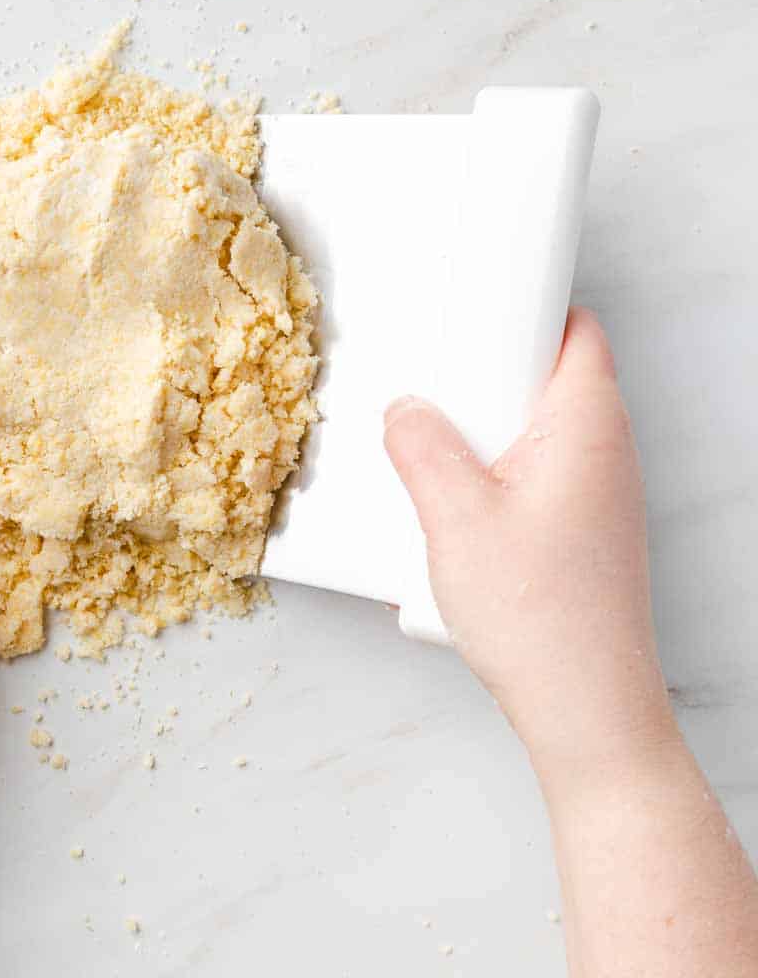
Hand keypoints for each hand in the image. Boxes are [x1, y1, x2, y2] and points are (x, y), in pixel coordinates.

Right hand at [383, 309, 674, 773]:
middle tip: (435, 379)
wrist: (587, 710)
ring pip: (541, 429)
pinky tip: (453, 503)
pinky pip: (538, 474)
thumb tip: (405, 410)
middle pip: (552, 376)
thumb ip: (421, 448)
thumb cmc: (543, 617)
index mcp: (588, 426)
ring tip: (433, 445)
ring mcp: (598, 496)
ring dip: (488, 427)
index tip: (479, 302)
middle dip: (491, 371)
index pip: (577, 331)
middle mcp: (606, 453)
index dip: (530, 306)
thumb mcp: (455, 517)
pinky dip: (497, 470)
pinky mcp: (582, 531)